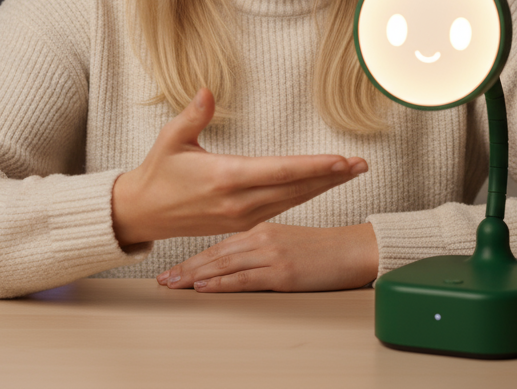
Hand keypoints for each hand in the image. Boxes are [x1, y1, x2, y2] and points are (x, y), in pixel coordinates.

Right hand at [111, 88, 367, 246]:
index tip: (340, 160)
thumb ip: (193, 114)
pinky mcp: (241, 224)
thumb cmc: (158, 172)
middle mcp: (238, 202)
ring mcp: (241, 217)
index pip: (279, 171)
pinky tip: (321, 186)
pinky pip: (281, 208)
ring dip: (323, 187)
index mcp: (225, 177)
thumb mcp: (171, 139)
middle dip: (331, 177)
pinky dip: (304, 196)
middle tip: (361, 164)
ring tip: (350, 172)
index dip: (312, 166)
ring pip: (291, 201)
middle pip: (295, 189)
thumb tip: (207, 90)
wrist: (143, 213)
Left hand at [157, 222, 378, 291]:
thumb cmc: (322, 248)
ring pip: (224, 265)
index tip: (174, 268)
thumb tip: (238, 260)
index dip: (195, 257)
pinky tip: (204, 288)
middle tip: (163, 279)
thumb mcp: (286, 239)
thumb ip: (261, 246)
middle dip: (187, 268)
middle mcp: (262, 237)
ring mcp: (271, 254)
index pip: (220, 244)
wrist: (352, 249)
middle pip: (216, 255)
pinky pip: (244, 278)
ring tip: (174, 285)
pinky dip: (221, 283)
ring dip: (196, 276)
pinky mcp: (282, 271)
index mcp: (261, 228)